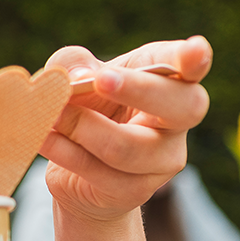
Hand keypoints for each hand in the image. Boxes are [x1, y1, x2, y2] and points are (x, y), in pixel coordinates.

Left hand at [39, 35, 211, 222]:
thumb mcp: (76, 75)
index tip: (195, 50)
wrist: (77, 170)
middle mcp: (176, 121)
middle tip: (101, 79)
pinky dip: (62, 151)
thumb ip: (73, 64)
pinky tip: (45, 138)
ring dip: (80, 126)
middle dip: (140, 90)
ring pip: (126, 147)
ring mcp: (162, 160)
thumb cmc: (87, 108)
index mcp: (169, 81)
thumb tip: (79, 76)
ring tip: (52, 115)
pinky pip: (96, 170)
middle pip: (183, 107)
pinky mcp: (135, 190)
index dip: (194, 59)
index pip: (191, 67)